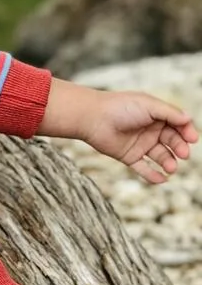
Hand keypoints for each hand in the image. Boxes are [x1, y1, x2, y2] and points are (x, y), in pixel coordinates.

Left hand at [43, 80, 197, 183]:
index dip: (187, 132)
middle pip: (172, 142)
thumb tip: (188, 119)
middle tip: (183, 154)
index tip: (192, 139)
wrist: (92, 118)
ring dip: (169, 163)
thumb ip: (169, 113)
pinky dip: (153, 176)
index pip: (177, 125)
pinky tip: (161, 179)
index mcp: (155, 115)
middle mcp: (149, 130)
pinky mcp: (128, 156)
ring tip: (171, 167)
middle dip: (180, 148)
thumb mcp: (148, 105)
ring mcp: (139, 144)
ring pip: (161, 156)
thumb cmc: (119, 107)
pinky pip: (144, 168)